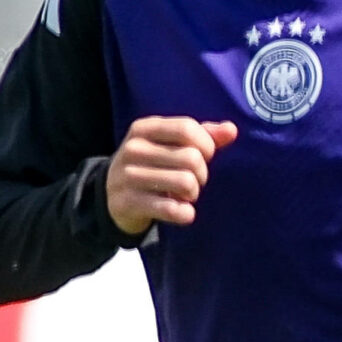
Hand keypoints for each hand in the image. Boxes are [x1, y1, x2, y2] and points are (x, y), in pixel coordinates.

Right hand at [105, 117, 238, 234]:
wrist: (110, 195)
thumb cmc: (153, 164)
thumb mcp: (171, 144)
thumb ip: (204, 135)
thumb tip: (231, 130)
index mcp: (144, 128)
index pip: (187, 128)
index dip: (206, 145)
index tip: (204, 156)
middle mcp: (133, 149)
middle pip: (191, 158)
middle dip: (202, 173)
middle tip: (194, 181)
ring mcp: (127, 176)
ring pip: (185, 182)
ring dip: (193, 193)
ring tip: (185, 195)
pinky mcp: (127, 202)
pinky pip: (171, 209)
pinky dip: (185, 214)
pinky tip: (182, 212)